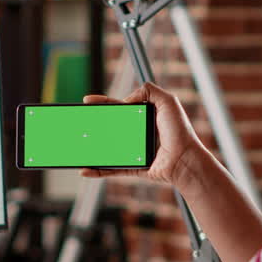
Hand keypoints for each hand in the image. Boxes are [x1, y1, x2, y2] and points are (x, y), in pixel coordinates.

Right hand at [80, 82, 206, 187]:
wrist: (185, 159)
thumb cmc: (180, 131)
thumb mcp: (168, 102)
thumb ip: (149, 91)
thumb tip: (126, 100)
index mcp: (144, 116)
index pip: (118, 107)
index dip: (103, 103)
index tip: (88, 101)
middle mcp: (138, 132)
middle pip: (109, 127)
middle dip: (93, 125)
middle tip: (78, 123)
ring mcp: (134, 151)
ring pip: (107, 148)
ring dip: (91, 148)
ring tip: (76, 146)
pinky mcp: (134, 167)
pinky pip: (112, 169)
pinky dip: (98, 171)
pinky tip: (85, 170)